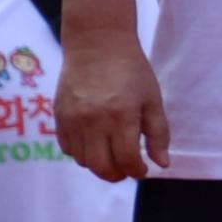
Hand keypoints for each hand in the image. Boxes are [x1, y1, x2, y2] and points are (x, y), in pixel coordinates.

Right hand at [56, 30, 169, 182]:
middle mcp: (94, 122)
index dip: (137, 171)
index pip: (127, 160)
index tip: (143, 170)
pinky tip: (94, 144)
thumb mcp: (152, 100)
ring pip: (82, 161)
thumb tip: (162, 164)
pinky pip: (67, 148)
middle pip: (101, 167)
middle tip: (126, 170)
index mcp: (121, 117)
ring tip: (111, 155)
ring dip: (98, 165)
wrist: (96, 45)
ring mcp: (73, 120)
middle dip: (117, 175)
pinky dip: (81, 153)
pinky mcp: (59, 116)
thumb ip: (158, 133)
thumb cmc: (131, 71)